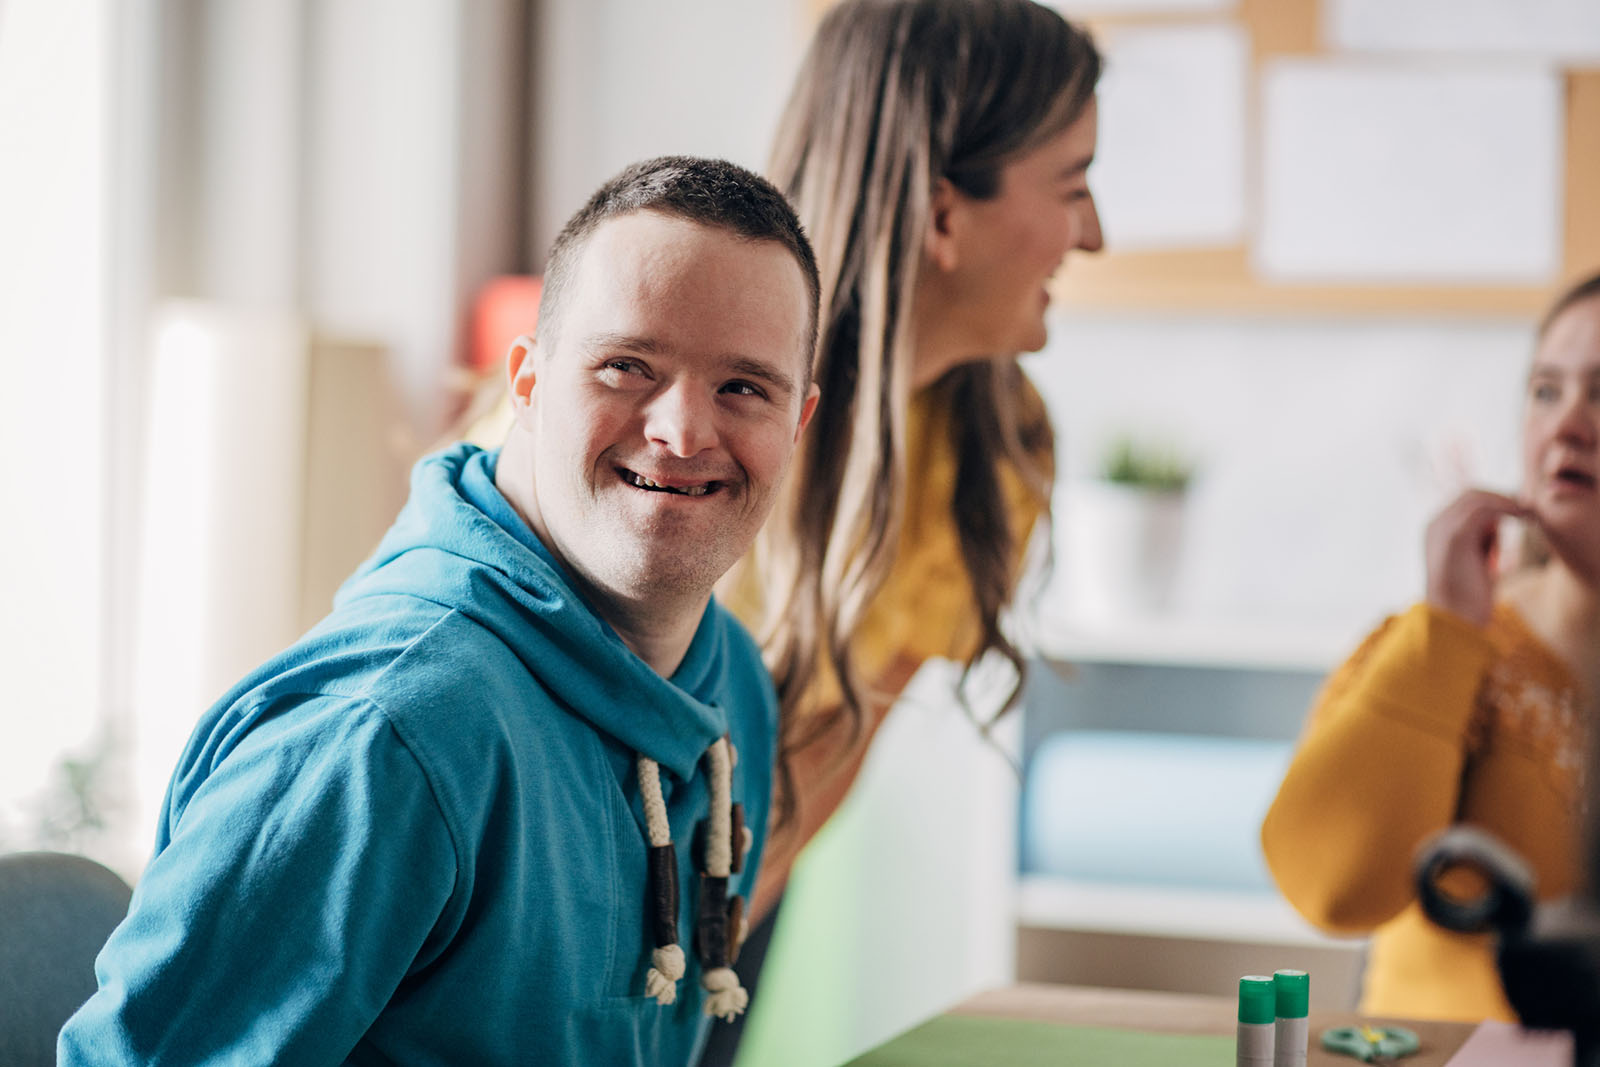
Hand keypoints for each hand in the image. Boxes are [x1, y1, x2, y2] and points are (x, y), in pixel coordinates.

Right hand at [1424, 490, 1531, 627]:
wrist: (1454, 623)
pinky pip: (1481, 508)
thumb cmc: (1467, 599)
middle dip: (1500, 498)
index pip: (1464, 503)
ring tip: (1528, 513)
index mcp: (1436, 533)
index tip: (1519, 512)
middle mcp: (1434, 526)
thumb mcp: (1473, 564)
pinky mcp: (1456, 536)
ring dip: (1505, 501)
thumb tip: (1495, 529)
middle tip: (1527, 509)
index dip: (1493, 502)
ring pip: (1475, 496)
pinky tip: (1523, 516)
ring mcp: (1442, 529)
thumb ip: (1479, 544)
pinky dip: (1505, 507)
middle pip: (1469, 494)